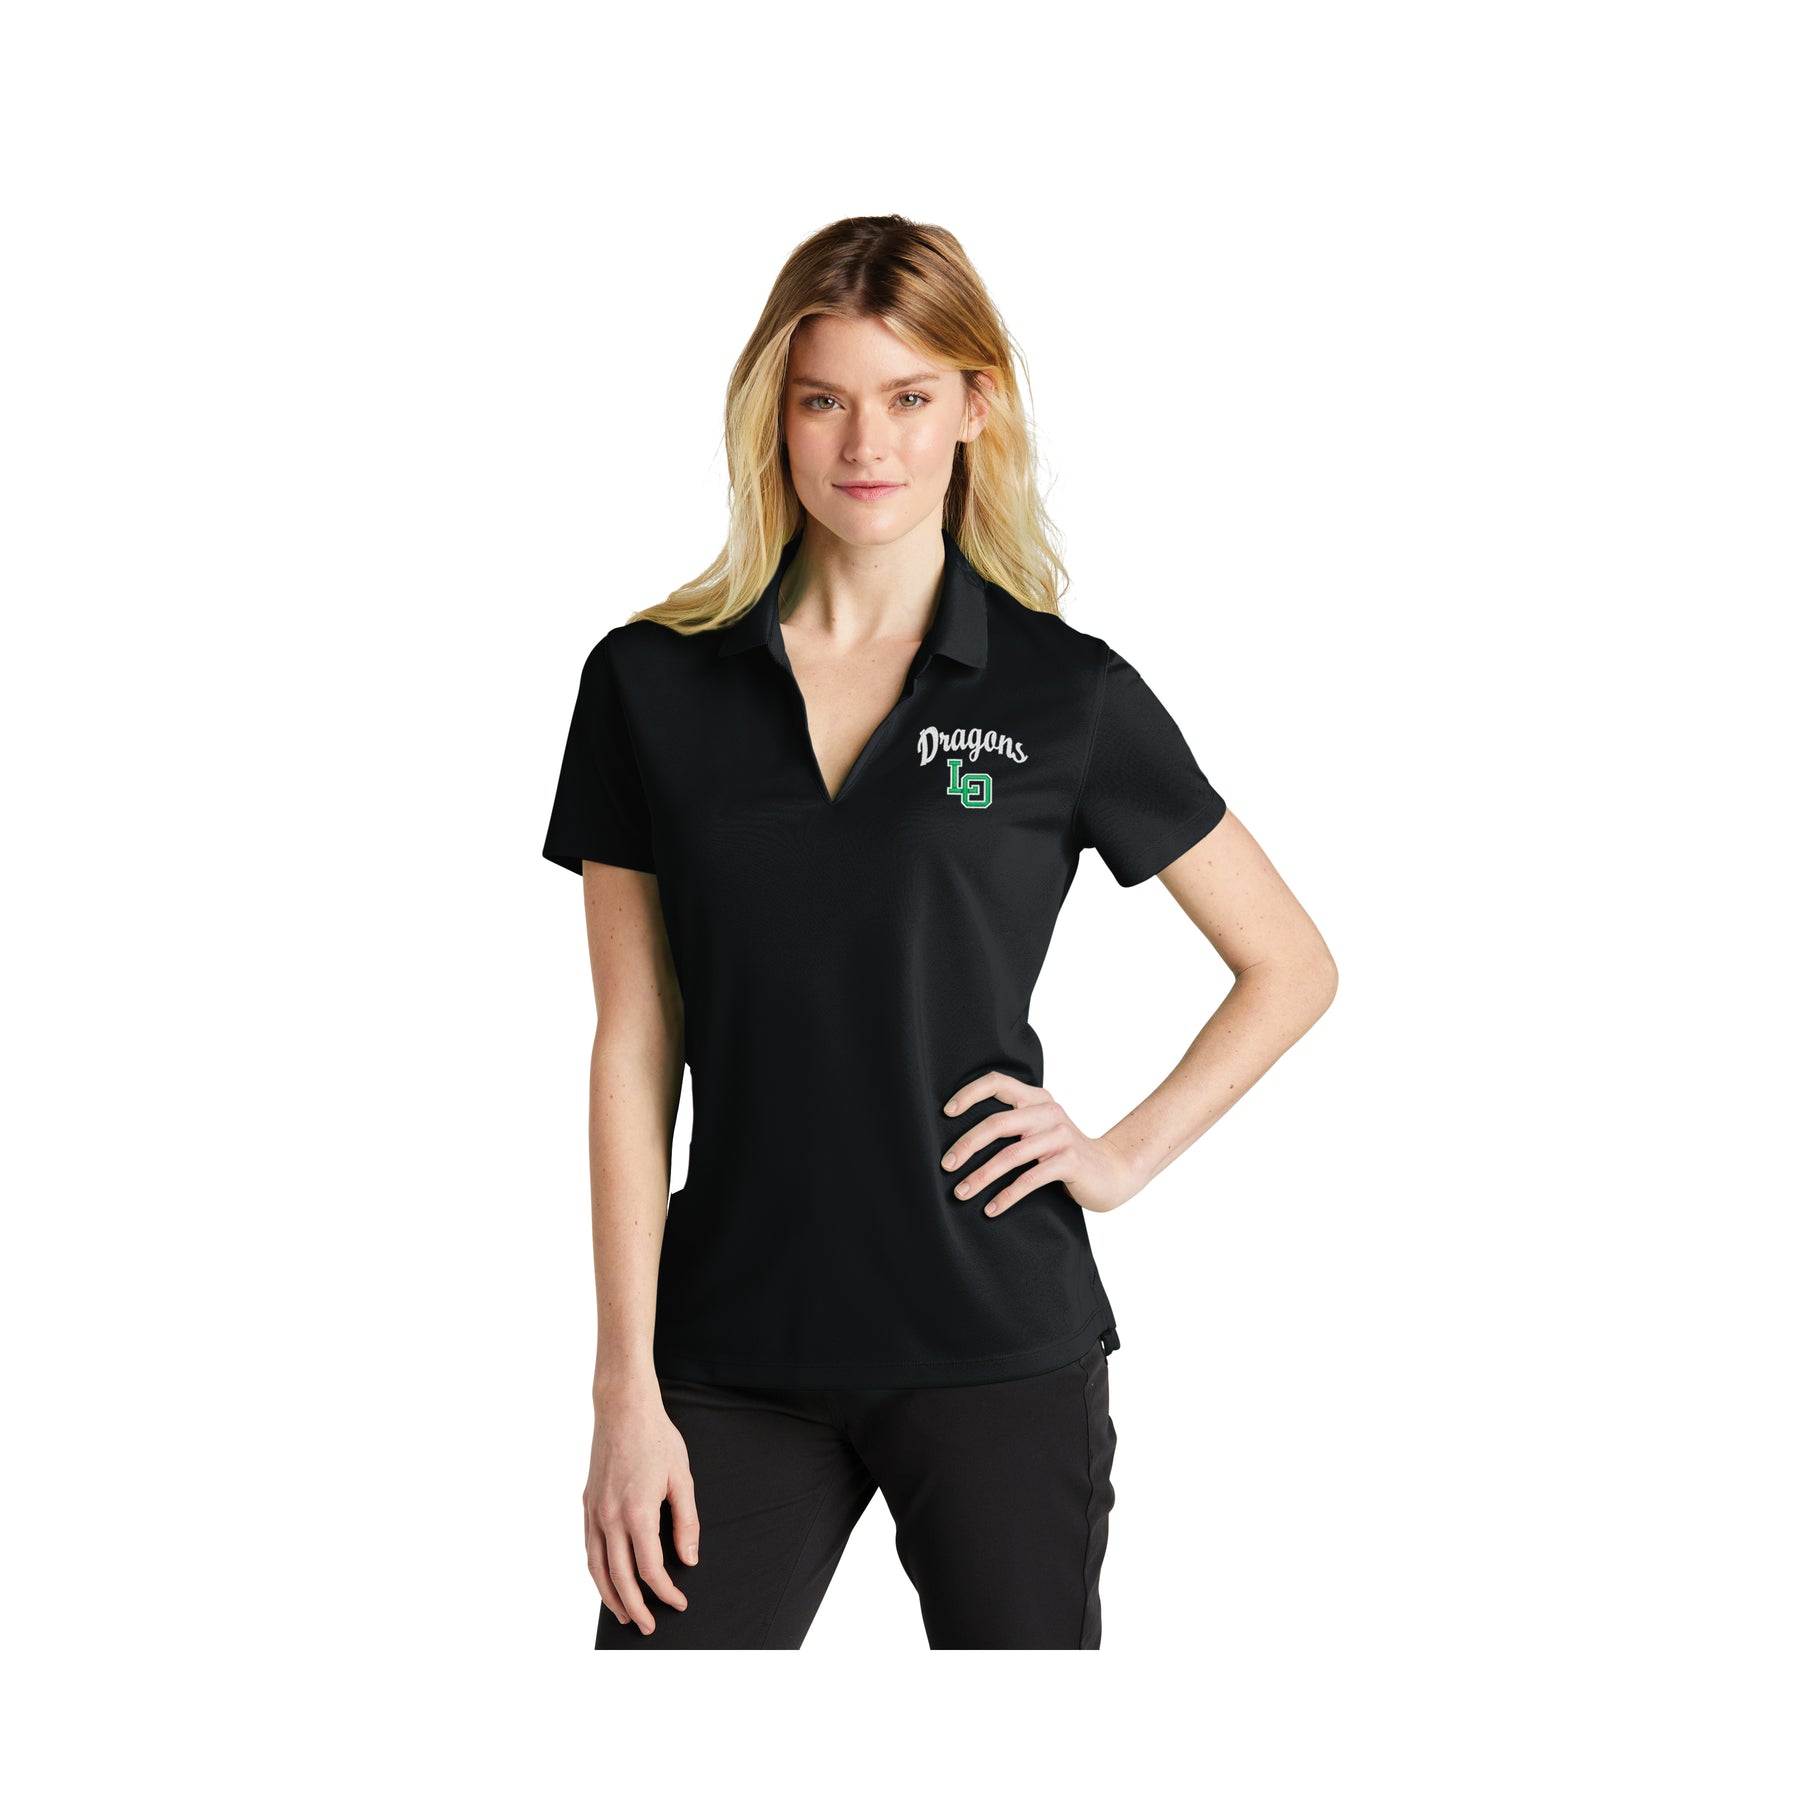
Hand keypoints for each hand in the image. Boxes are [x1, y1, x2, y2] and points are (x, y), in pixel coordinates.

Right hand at [584, 1383, 699, 1635]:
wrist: (623, 1408)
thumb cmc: (656, 1438)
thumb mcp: (682, 1478)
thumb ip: (686, 1522)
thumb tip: (688, 1560)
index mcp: (638, 1513)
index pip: (651, 1570)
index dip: (666, 1592)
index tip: (679, 1602)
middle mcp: (610, 1517)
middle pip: (620, 1578)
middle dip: (636, 1607)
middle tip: (648, 1627)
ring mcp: (594, 1511)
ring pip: (596, 1568)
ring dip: (609, 1596)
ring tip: (624, 1614)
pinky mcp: (586, 1503)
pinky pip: (588, 1547)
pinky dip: (595, 1570)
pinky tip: (606, 1579)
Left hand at [939, 1070, 1138, 1217]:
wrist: (1111, 1172)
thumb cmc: (1064, 1153)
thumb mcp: (1039, 1131)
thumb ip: (1013, 1125)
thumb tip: (961, 1139)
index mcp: (1037, 1098)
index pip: (997, 1082)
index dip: (969, 1094)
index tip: (946, 1113)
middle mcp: (1048, 1112)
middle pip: (997, 1123)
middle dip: (966, 1145)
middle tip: (946, 1165)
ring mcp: (1061, 1136)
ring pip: (1010, 1155)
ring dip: (981, 1176)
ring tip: (960, 1193)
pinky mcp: (1069, 1161)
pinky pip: (1029, 1179)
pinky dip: (1006, 1196)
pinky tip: (990, 1209)